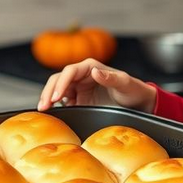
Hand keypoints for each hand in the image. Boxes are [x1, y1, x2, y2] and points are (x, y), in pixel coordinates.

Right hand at [37, 58, 156, 112]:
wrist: (138, 103)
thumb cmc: (133, 90)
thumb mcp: (125, 83)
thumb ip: (111, 77)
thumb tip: (95, 71)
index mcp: (91, 67)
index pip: (70, 71)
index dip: (61, 83)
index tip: (56, 96)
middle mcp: (82, 75)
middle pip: (59, 79)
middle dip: (49, 91)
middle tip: (44, 106)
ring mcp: (79, 88)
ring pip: (57, 90)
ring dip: (48, 99)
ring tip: (43, 110)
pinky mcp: (79, 100)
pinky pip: (62, 101)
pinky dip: (55, 106)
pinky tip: (51, 115)